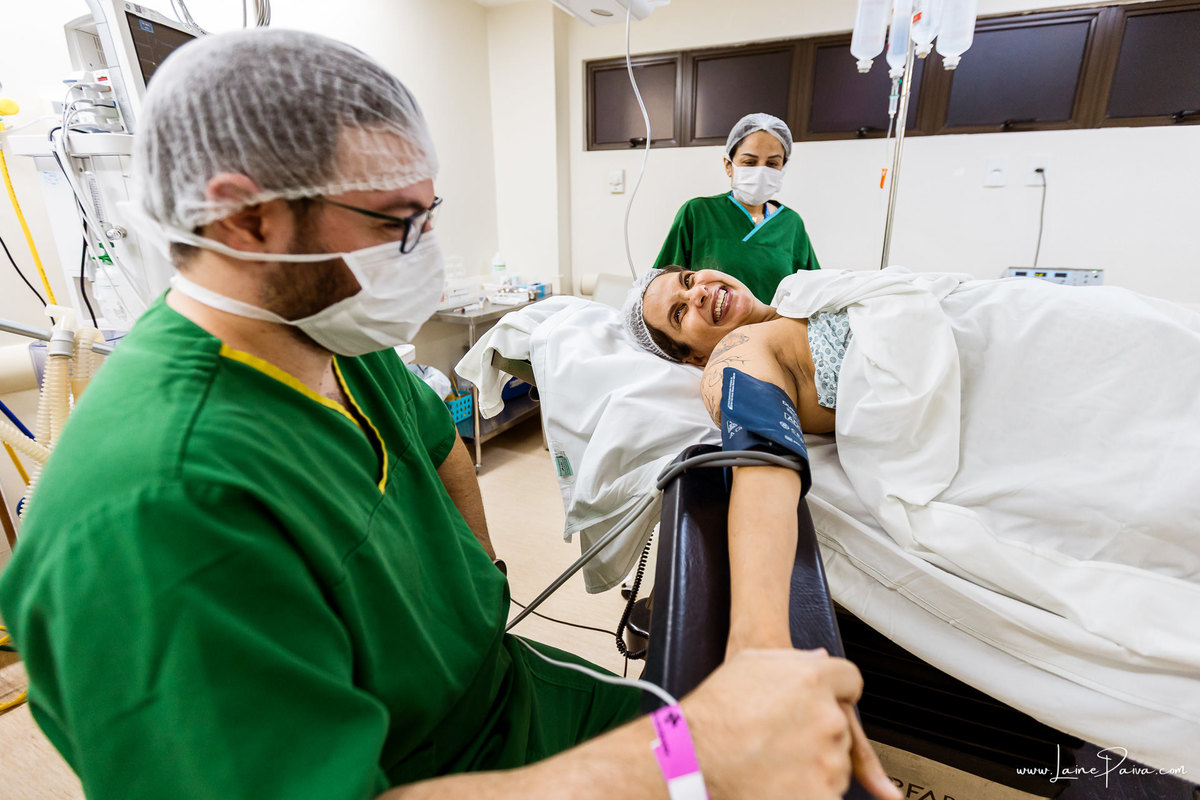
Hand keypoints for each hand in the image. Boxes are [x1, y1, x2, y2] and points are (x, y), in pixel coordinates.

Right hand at [681, 648, 900, 799]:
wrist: (694, 760)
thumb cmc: (715, 713)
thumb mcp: (749, 664)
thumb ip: (793, 659)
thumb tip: (819, 659)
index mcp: (813, 680)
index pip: (850, 681)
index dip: (835, 692)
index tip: (821, 705)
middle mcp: (827, 716)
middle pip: (842, 724)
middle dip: (819, 732)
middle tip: (783, 740)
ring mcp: (827, 759)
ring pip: (837, 761)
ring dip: (816, 763)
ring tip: (775, 762)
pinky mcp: (822, 795)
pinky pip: (829, 791)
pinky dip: (810, 790)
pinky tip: (780, 781)